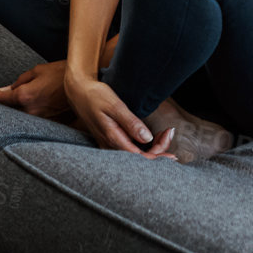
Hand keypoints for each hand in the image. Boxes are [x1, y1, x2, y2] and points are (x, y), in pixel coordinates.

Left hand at [0, 59, 72, 118]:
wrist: (83, 85)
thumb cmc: (60, 74)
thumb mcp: (38, 71)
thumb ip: (21, 81)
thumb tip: (11, 89)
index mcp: (24, 96)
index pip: (0, 98)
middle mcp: (29, 111)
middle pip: (6, 113)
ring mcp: (39, 120)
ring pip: (18, 118)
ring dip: (11, 114)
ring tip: (11, 109)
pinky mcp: (48, 125)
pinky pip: (31, 121)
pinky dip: (26, 117)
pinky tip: (26, 114)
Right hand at [62, 64, 177, 159]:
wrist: (78, 93)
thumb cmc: (96, 96)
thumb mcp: (114, 105)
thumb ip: (130, 122)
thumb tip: (147, 138)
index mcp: (113, 139)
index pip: (139, 158)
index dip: (157, 158)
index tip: (173, 155)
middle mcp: (111, 147)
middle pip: (139, 159)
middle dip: (159, 150)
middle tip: (170, 132)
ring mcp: (109, 145)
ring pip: (135, 155)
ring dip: (153, 147)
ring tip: (166, 133)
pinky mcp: (110, 141)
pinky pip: (129, 149)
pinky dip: (144, 145)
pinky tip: (152, 137)